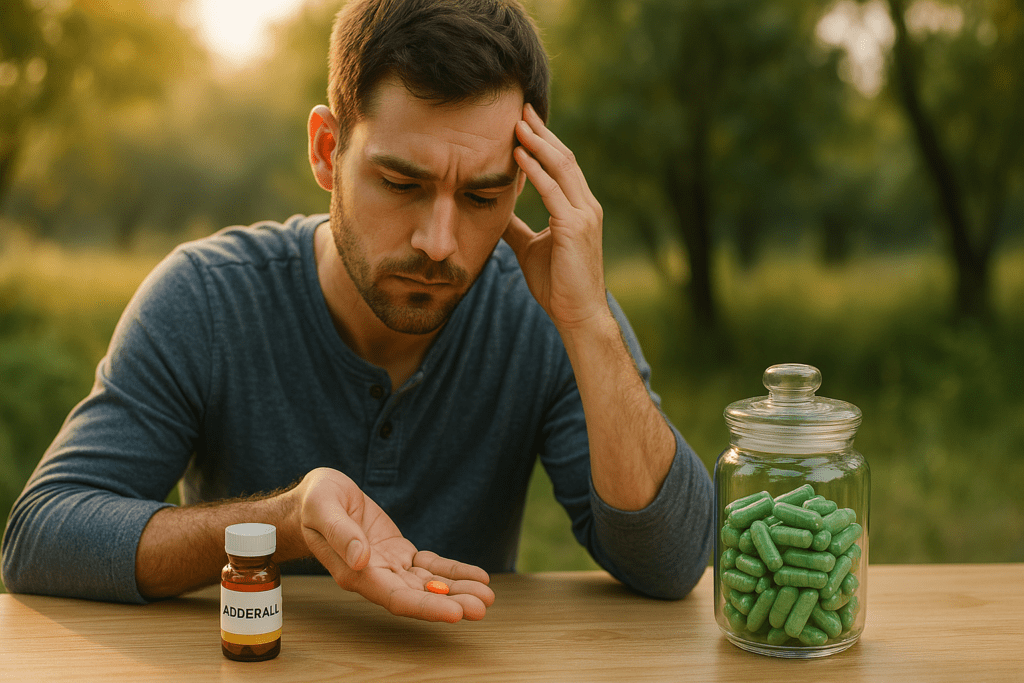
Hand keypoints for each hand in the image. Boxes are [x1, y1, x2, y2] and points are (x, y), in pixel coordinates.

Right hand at [288, 468, 493, 622]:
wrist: (316, 496)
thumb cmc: (314, 502)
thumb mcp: (322, 507)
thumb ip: (341, 534)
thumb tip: (362, 560)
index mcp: (354, 573)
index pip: (394, 597)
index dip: (426, 605)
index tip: (454, 612)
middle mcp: (374, 576)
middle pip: (417, 595)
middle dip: (450, 602)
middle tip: (482, 607)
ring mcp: (389, 566)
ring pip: (428, 583)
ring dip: (457, 590)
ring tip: (486, 596)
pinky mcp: (399, 553)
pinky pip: (430, 565)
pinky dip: (453, 571)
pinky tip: (477, 577)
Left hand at [503, 103, 608, 331]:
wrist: (577, 314)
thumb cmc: (557, 284)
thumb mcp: (531, 248)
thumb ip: (517, 227)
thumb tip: (496, 211)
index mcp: (579, 208)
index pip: (562, 165)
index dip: (544, 141)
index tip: (524, 120)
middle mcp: (586, 205)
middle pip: (563, 158)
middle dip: (541, 132)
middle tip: (520, 108)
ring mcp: (584, 215)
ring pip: (561, 168)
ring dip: (538, 143)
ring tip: (517, 123)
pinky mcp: (575, 226)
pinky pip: (552, 191)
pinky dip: (536, 171)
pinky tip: (519, 156)